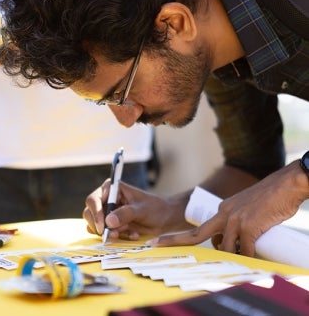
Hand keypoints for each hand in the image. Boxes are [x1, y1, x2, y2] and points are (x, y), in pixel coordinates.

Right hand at [83, 179, 187, 240]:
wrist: (165, 220)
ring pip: (94, 225)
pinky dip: (115, 237)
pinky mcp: (110, 225)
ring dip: (107, 233)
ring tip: (125, 233)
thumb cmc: (155, 209)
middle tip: (111, 235)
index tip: (103, 226)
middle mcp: (105, 199)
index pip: (94, 199)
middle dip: (99, 225)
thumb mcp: (142, 210)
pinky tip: (131, 234)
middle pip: (89, 212)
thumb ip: (126, 214)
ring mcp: (106, 213)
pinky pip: (104, 233)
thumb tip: (109, 221)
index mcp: (111, 189)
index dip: (95, 213)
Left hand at [150, 162, 308, 255]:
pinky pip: (245, 249)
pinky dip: (248, 257)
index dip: (180, 238)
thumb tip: (234, 245)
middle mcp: (224, 214)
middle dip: (176, 241)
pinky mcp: (249, 226)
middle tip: (157, 246)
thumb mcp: (246, 211)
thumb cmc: (271, 199)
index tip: (160, 241)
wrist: (286, 185)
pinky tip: (252, 257)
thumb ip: (237, 224)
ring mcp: (235, 220)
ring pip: (225, 248)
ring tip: (245, 255)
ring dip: (233, 257)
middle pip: (197, 234)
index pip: (199, 228)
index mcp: (222, 210)